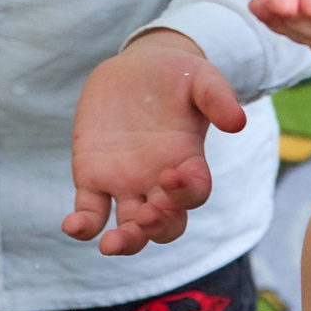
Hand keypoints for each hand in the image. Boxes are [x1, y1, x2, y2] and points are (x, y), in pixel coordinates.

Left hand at [65, 29, 247, 255]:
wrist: (135, 67)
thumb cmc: (175, 74)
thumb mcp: (201, 77)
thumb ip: (218, 97)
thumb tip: (237, 123)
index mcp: (188, 162)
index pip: (195, 193)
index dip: (186, 194)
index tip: (169, 176)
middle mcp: (158, 181)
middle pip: (165, 224)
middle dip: (157, 229)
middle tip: (145, 216)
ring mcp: (125, 182)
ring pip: (129, 227)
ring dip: (125, 241)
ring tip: (112, 244)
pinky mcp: (92, 176)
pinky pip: (90, 211)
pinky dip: (84, 225)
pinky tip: (73, 226)